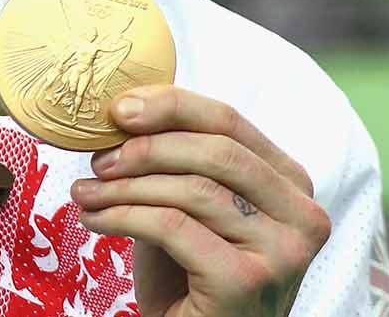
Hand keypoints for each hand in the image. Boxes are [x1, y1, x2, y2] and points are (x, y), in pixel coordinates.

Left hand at [70, 87, 330, 316]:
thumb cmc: (193, 276)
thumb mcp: (192, 207)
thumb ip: (179, 160)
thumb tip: (127, 107)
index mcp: (292, 184)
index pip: (230, 121)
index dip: (170, 105)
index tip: (119, 108)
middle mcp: (302, 215)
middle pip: (217, 150)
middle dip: (147, 147)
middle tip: (99, 158)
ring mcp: (281, 252)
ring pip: (193, 189)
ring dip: (126, 186)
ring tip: (87, 192)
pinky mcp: (246, 282)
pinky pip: (173, 227)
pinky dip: (124, 216)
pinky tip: (96, 220)